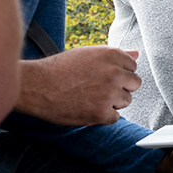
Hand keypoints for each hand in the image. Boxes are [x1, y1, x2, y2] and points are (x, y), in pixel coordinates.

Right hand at [16, 46, 141, 125]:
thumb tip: (137, 54)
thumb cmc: (59, 68)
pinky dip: (103, 116)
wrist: (36, 86)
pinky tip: (87, 108)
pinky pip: (115, 117)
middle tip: (99, 88)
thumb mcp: (88, 54)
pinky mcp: (101, 113)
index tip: (104, 76)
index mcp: (112, 55)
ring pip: (126, 101)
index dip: (119, 73)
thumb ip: (115, 56)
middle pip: (135, 84)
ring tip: (90, 97)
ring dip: (112, 102)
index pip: (133, 66)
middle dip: (121, 87)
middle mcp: (115, 73)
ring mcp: (109, 94)